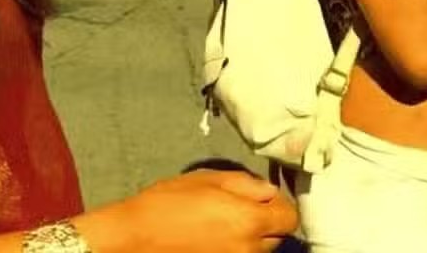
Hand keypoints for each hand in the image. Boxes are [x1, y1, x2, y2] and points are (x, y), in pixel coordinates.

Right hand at [82, 170, 298, 252]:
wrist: (135, 238)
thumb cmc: (167, 203)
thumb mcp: (207, 180)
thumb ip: (245, 184)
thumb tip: (267, 191)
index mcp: (249, 221)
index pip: (290, 219)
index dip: (280, 205)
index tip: (264, 197)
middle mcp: (248, 248)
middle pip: (276, 236)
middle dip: (266, 221)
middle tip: (241, 206)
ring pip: (258, 249)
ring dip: (251, 236)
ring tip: (224, 221)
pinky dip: (234, 246)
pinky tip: (214, 235)